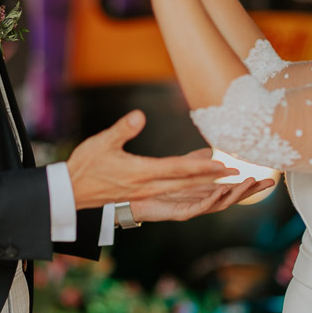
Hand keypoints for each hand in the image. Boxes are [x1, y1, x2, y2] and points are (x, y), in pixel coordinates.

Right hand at [66, 111, 232, 209]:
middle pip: (188, 184)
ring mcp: (148, 194)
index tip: (221, 163)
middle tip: (239, 175)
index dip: (200, 166)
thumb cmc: (86, 165)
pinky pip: (175, 196)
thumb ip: (122, 129)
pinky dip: (193, 192)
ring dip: (209, 189)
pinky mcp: (146, 197)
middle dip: (215, 180)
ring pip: (185, 192)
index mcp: (141, 173)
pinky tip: (204, 185)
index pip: (176, 169)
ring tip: (231, 185)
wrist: (73, 192)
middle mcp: (149, 187)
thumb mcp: (101, 143)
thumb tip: (138, 115)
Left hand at [129, 149, 276, 221]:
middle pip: (231, 197)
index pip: (231, 188)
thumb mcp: (177, 168)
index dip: (249, 185)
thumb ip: (194, 161)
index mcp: (203, 192)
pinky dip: (212, 200)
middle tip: (269, 182)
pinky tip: (222, 190)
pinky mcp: (179, 213)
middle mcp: (200, 201)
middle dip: (249, 191)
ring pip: (219, 203)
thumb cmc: (153, 185)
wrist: (130, 198)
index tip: (269, 179)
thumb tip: (211, 151)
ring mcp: (191, 208)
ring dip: (234, 194)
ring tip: (249, 182)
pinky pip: (199, 207)